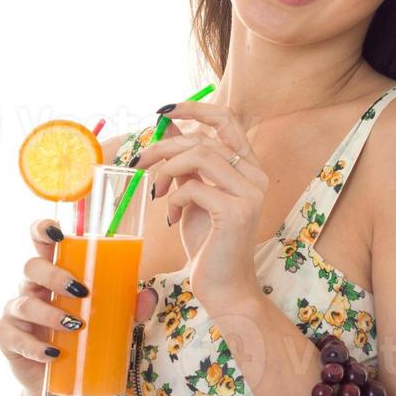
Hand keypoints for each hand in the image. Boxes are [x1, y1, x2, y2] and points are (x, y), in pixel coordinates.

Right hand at [0, 216, 159, 393]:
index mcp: (53, 274)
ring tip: (75, 325)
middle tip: (81, 291)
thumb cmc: (84, 338)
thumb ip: (129, 305)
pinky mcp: (8, 340)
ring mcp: (16, 313)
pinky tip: (53, 353)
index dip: (42, 230)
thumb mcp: (110, 319)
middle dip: (55, 275)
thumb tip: (148, 296)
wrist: (63, 382)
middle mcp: (31, 288)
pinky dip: (34, 347)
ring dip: (49, 313)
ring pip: (23, 304)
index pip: (41, 242)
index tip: (58, 232)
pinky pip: (14, 338)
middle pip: (31, 267)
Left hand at [134, 100, 267, 314]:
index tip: (163, 111)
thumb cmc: (209, 243)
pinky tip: (171, 216)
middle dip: (164, 147)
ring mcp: (250, 193)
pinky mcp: (236, 212)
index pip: (227, 120)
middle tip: (140, 162)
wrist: (224, 288)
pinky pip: (194, 187)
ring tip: (156, 191)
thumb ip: (185, 164)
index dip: (194, 108)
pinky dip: (174, 198)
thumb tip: (166, 129)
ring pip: (200, 155)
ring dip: (167, 170)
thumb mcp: (193, 196)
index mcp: (249, 168)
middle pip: (203, 138)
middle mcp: (255, 176)